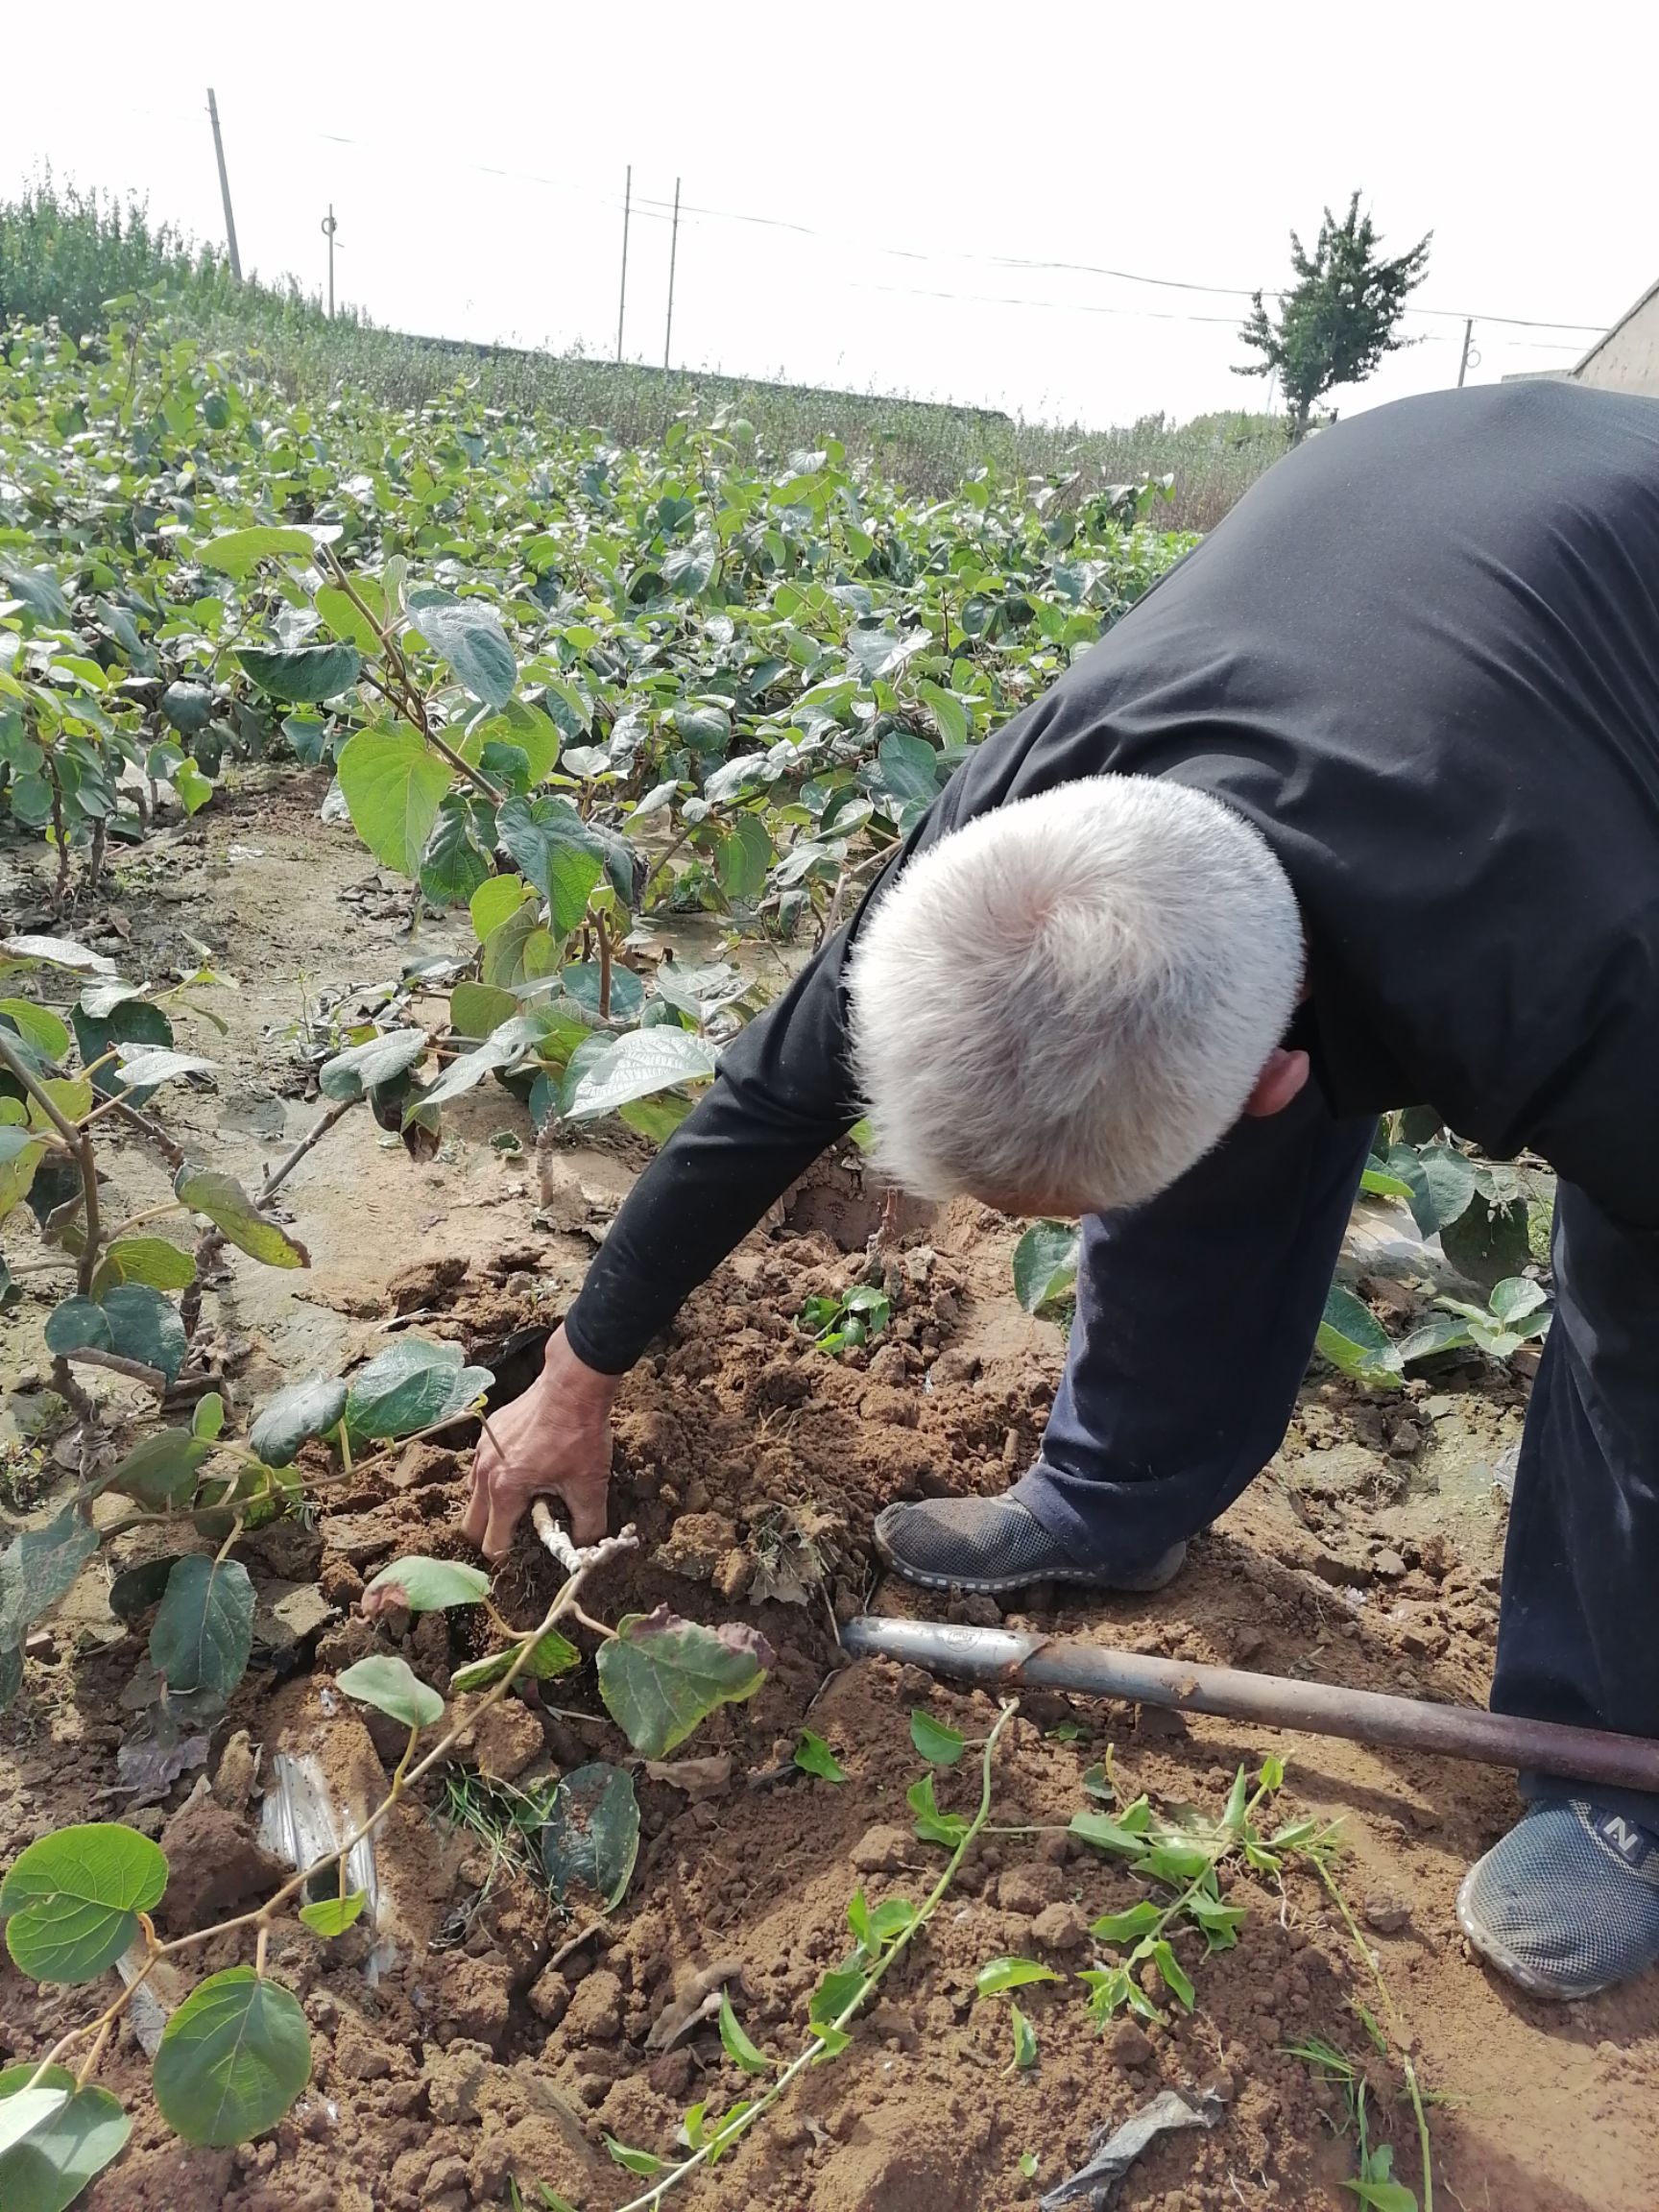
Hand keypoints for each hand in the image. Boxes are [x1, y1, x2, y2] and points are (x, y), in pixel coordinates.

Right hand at [462, 1327, 621, 1559]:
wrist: (572, 1385)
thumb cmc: (579, 1434)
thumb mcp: (591, 1486)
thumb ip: (588, 1526)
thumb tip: (585, 1549)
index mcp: (504, 1490)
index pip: (491, 1543)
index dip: (509, 1556)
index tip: (527, 1553)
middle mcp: (484, 1472)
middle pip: (471, 1525)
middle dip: (492, 1535)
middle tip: (521, 1531)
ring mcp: (482, 1450)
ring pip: (473, 1495)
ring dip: (492, 1507)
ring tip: (526, 1499)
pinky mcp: (488, 1433)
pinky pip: (481, 1468)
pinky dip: (495, 1479)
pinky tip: (526, 1469)